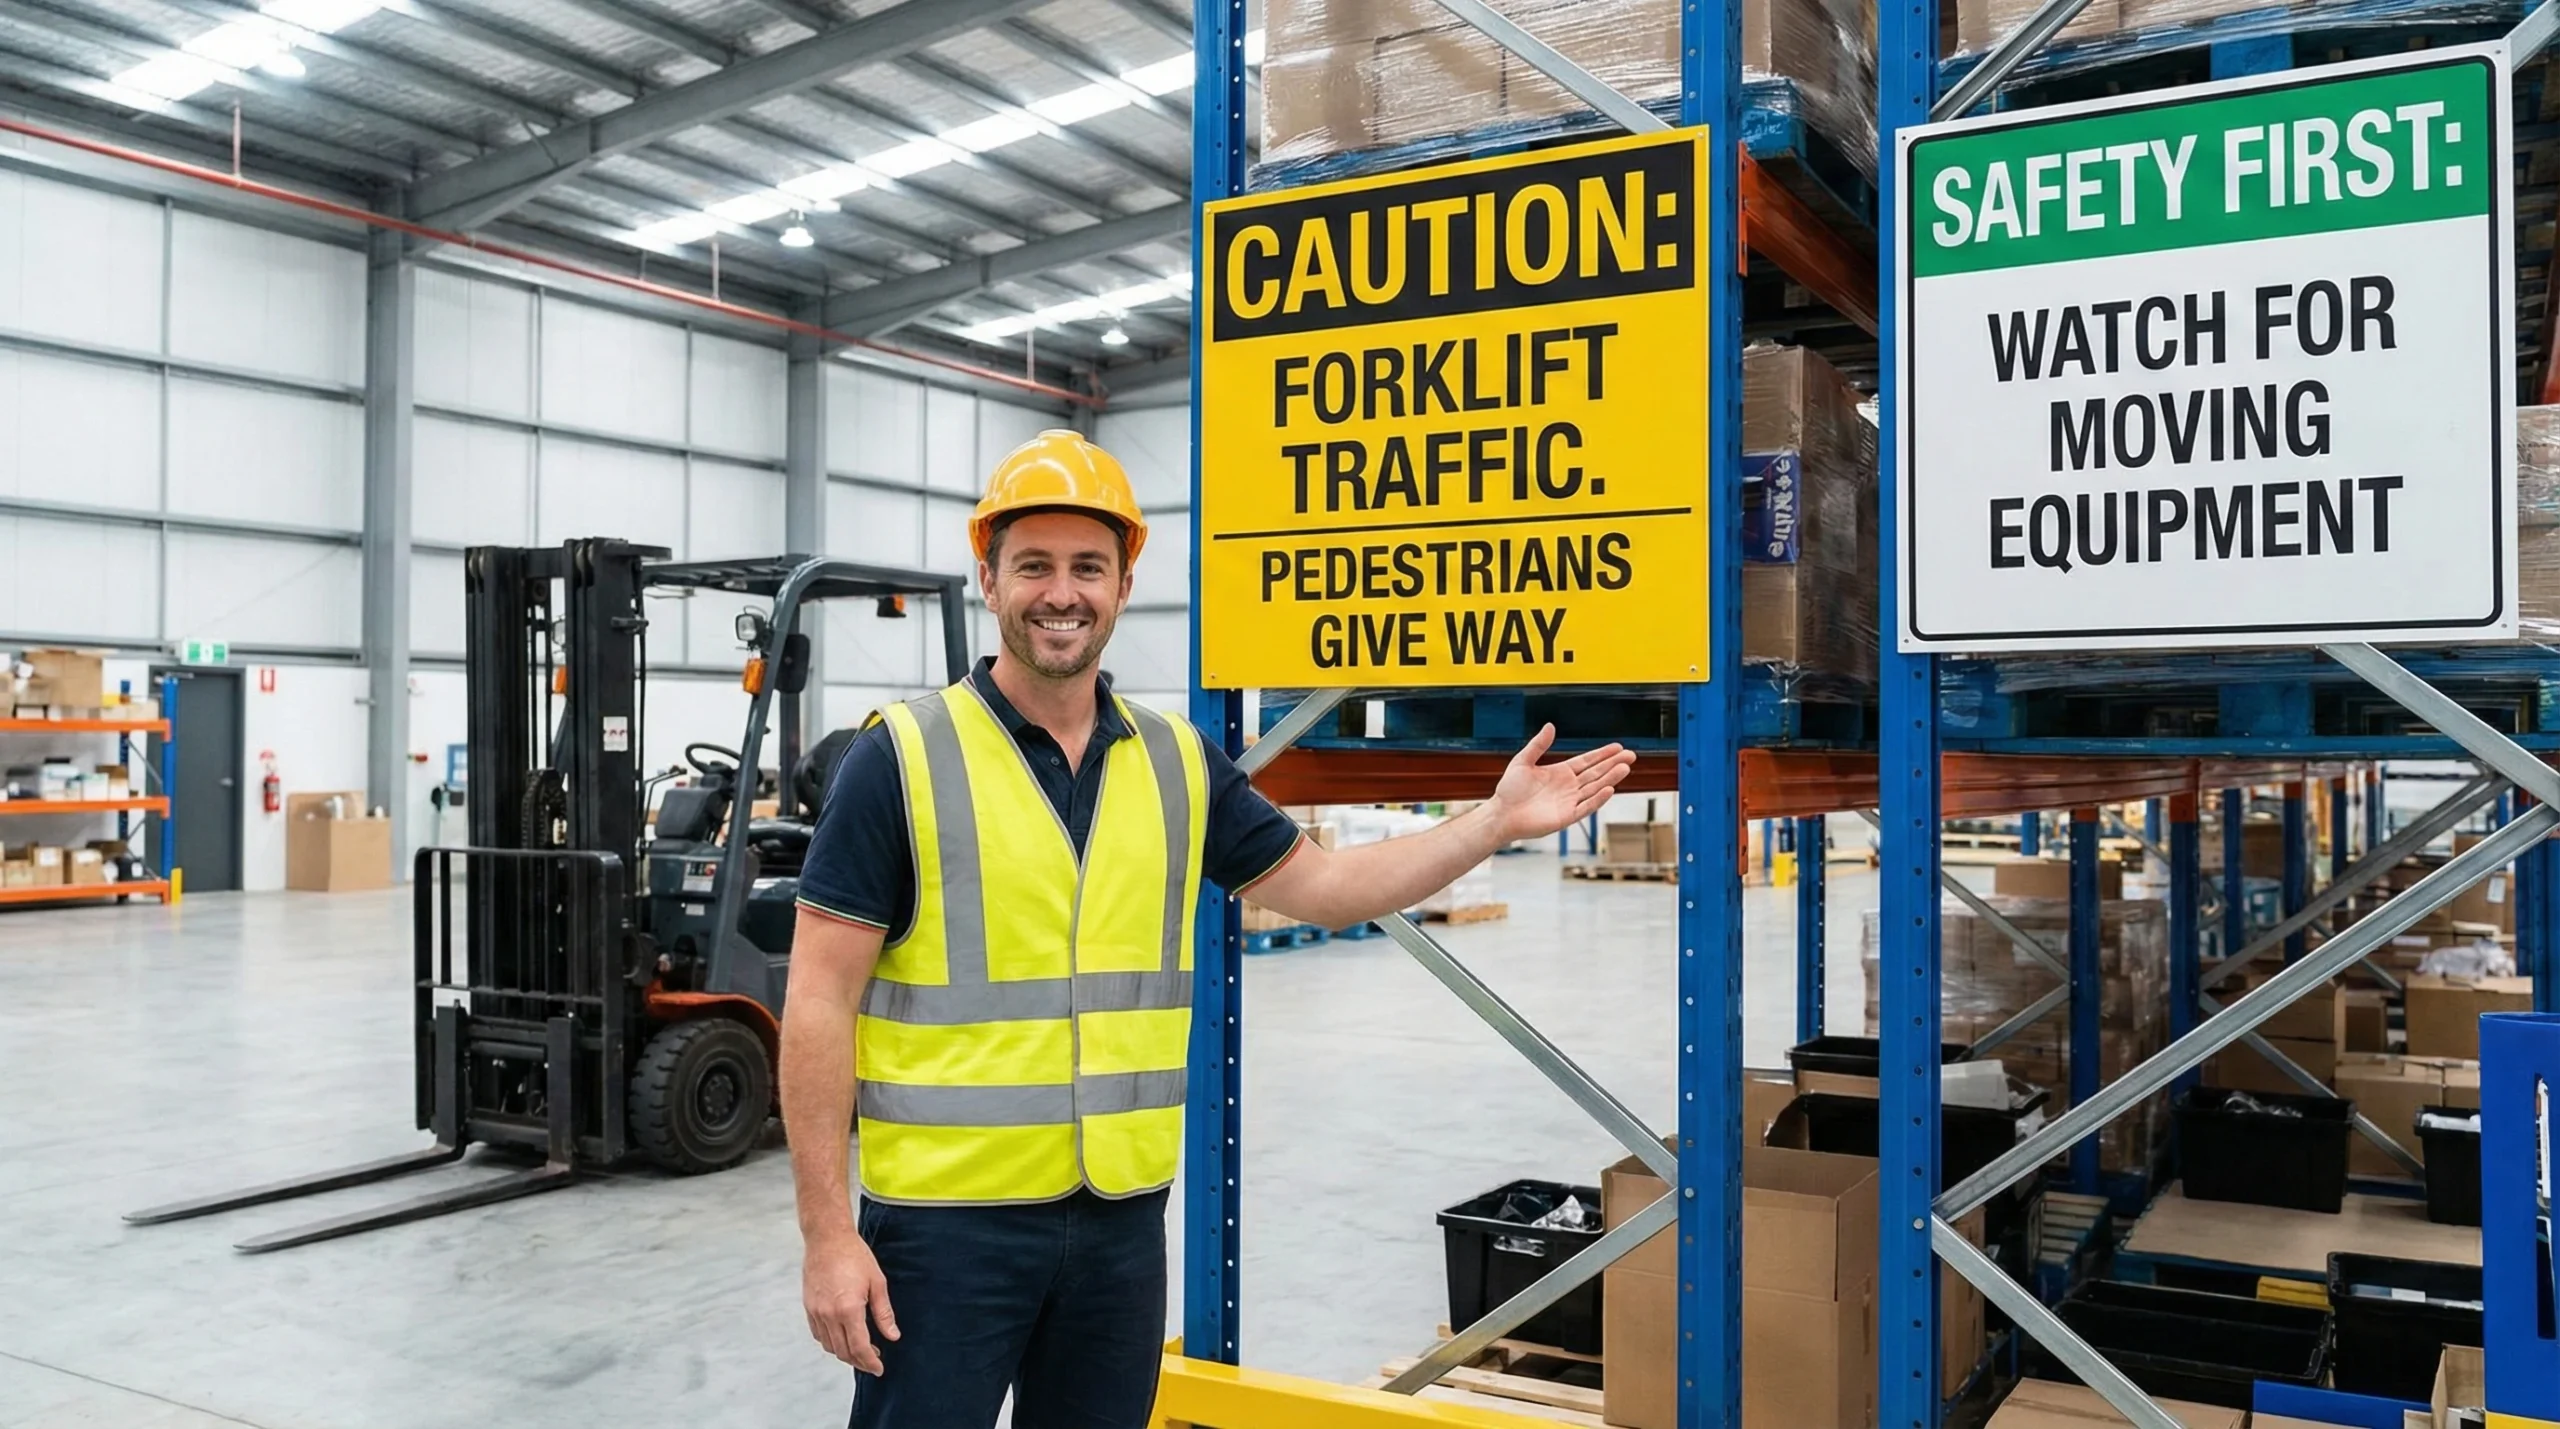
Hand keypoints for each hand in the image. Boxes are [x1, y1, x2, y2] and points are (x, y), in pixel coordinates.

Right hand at [804, 1232, 899, 1372]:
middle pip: (843, 1352)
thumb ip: (884, 1314)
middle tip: (873, 1361)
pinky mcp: (808, 1307)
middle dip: (859, 1361)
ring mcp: (816, 1312)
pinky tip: (843, 1337)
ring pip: (829, 1346)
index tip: (879, 1368)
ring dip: (845, 1353)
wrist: (827, 1239)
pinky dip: (831, 1342)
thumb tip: (892, 1336)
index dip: (870, 1363)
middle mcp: (829, 1315)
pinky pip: (819, 1334)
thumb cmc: (854, 1256)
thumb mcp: (877, 1283)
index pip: (859, 1348)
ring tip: (860, 1349)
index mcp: (849, 1309)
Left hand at [1487, 725, 1636, 841]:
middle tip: (1631, 755)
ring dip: (1610, 778)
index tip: (1618, 747)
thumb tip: (1550, 725)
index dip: (1602, 754)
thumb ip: (1538, 745)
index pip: (1587, 761)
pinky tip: (1609, 789)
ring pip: (1595, 788)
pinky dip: (1598, 799)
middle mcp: (1568, 787)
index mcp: (1560, 773)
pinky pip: (1586, 807)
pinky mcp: (1566, 817)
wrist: (1501, 813)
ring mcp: (1569, 802)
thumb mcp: (1522, 761)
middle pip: (1596, 773)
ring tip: (1625, 767)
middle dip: (1613, 764)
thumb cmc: (1509, 790)